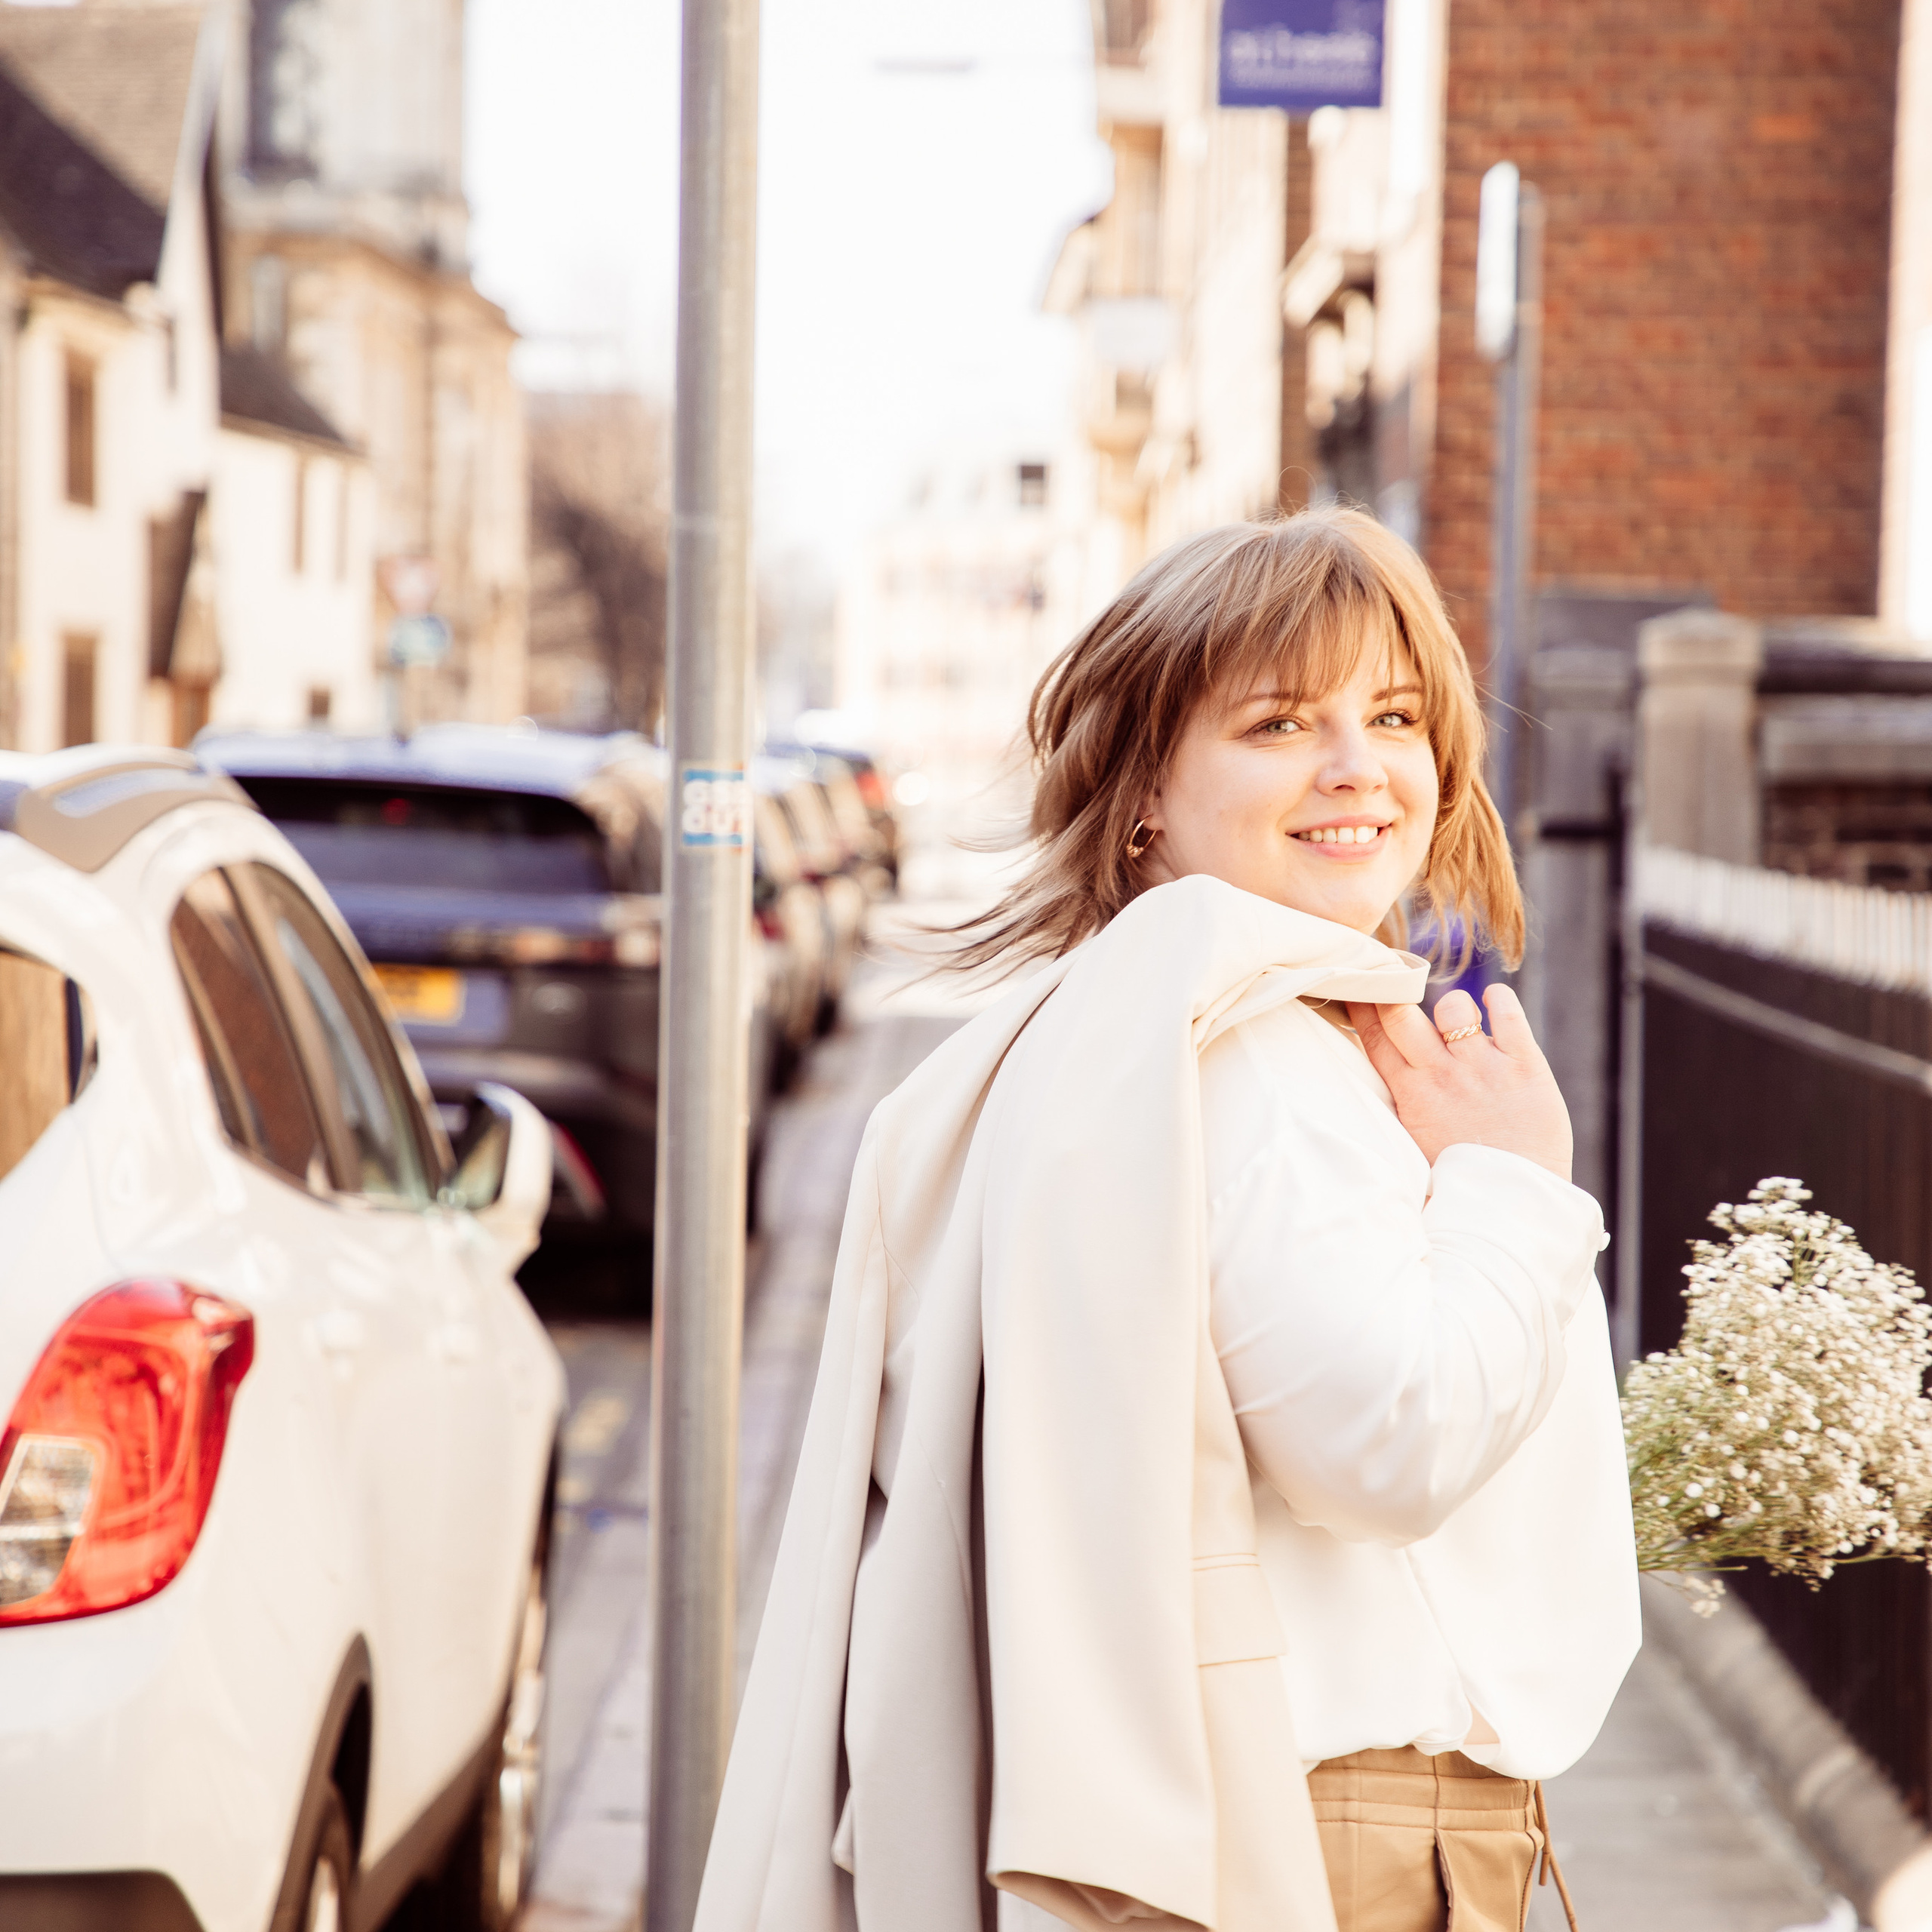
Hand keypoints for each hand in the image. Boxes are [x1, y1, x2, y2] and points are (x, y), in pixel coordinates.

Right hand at [1345, 984, 1573, 1181]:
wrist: (1514, 1203)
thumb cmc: (1461, 1177)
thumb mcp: (1412, 1141)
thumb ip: (1401, 1101)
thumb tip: (1384, 1065)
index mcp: (1411, 1095)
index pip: (1374, 1037)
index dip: (1363, 1005)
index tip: (1361, 988)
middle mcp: (1442, 1076)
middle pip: (1401, 1013)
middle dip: (1394, 992)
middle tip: (1398, 984)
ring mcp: (1483, 1068)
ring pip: (1453, 1006)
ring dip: (1453, 1007)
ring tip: (1460, 1022)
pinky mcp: (1524, 1065)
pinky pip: (1507, 1013)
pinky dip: (1499, 999)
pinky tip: (1495, 1000)